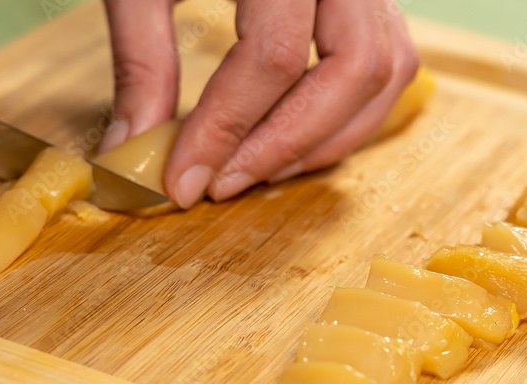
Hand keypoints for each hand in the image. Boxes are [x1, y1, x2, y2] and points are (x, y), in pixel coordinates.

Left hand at [100, 0, 419, 208]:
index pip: (272, 56)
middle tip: (225, 183)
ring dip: (326, 138)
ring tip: (261, 169)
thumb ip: (141, 58)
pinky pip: (393, 60)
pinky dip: (354, 111)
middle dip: (286, 144)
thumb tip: (133, 152)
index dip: (226, 131)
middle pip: (351, 70)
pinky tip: (299, 136)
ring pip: (386, 72)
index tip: (184, 183)